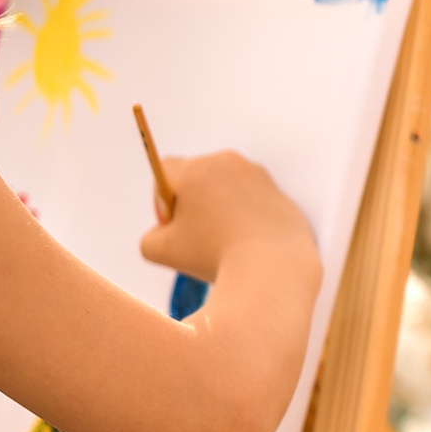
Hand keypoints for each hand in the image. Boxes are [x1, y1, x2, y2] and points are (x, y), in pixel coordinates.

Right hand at [139, 151, 315, 283]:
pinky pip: (253, 201)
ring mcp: (257, 176)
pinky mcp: (279, 193)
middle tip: (196, 236)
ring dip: (219, 208)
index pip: (166, 168)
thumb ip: (150, 239)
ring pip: (227, 187)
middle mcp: (227, 163)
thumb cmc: (215, 256)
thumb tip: (162, 234)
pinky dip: (246, 218)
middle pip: (198, 175)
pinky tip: (247, 243)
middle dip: (191, 202)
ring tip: (223, 242)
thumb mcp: (163, 253)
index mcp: (196, 170)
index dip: (160, 198)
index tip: (172, 224)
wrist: (273, 267)